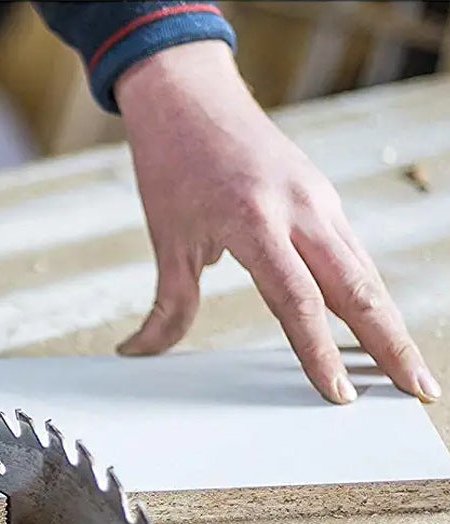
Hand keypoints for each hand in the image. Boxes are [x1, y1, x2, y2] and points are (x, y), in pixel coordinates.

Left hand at [114, 40, 440, 403]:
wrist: (190, 96)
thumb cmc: (174, 164)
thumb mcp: (167, 238)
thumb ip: (167, 305)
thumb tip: (139, 352)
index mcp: (255, 221)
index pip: (298, 301)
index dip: (320, 351)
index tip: (339, 393)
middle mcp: (299, 210)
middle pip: (357, 288)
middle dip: (391, 343)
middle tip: (418, 389)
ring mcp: (318, 200)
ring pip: (364, 270)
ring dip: (390, 320)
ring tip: (407, 367)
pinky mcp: (322, 196)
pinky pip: (352, 252)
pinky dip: (368, 291)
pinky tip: (377, 321)